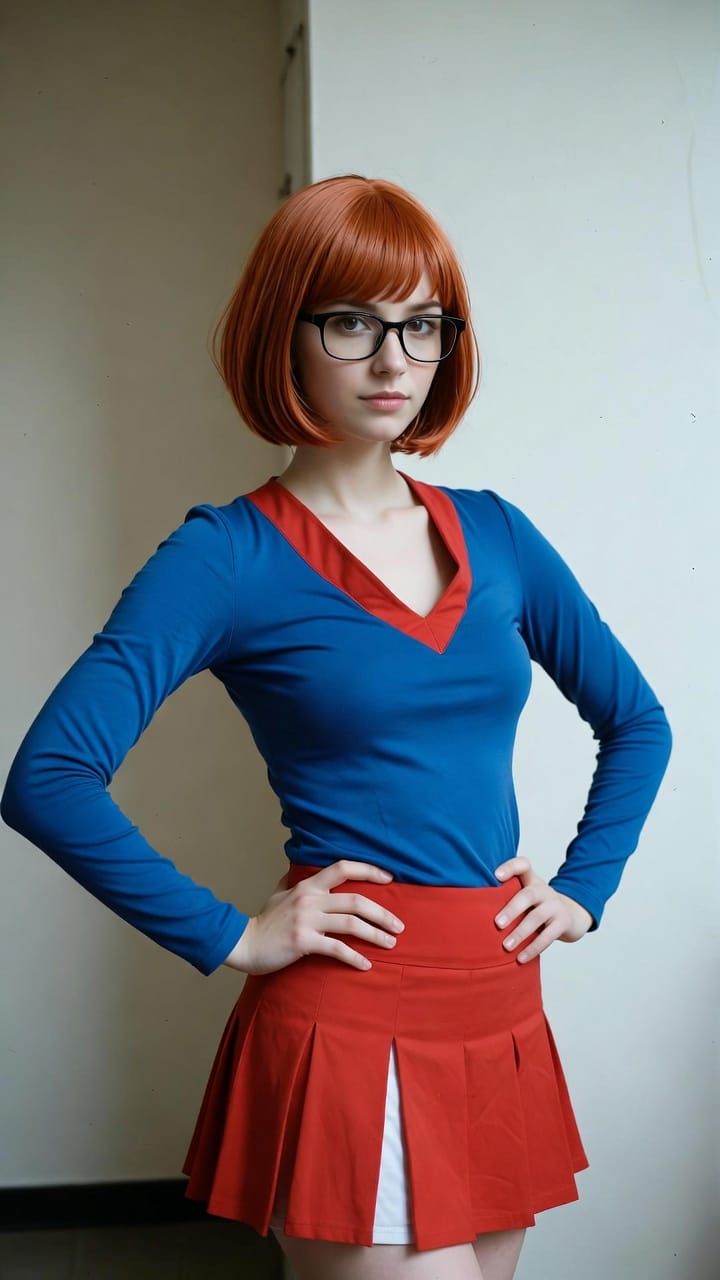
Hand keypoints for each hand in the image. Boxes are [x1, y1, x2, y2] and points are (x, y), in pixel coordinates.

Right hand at [222, 860, 404, 974]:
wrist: (243, 943)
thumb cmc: (264, 921)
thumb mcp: (278, 894)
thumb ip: (293, 882)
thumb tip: (299, 870)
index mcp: (308, 886)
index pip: (343, 868)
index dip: (369, 870)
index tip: (390, 878)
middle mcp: (310, 899)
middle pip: (356, 900)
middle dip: (382, 913)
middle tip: (399, 926)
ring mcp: (307, 920)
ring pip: (351, 924)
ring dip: (376, 934)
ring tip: (391, 944)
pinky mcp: (303, 942)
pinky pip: (337, 949)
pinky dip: (354, 957)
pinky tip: (366, 965)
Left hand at [493, 855, 592, 963]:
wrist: (571, 916)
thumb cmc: (538, 907)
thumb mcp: (526, 896)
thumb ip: (507, 896)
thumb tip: (472, 913)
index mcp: (532, 881)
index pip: (523, 865)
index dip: (510, 867)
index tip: (496, 876)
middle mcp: (544, 890)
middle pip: (529, 895)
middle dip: (512, 909)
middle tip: (497, 924)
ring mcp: (555, 905)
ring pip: (537, 917)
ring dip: (520, 932)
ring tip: (506, 946)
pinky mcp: (563, 923)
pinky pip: (548, 936)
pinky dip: (533, 948)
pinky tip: (520, 958)